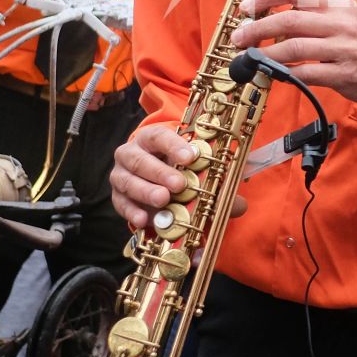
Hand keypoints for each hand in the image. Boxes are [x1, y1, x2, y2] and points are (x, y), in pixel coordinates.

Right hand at [110, 125, 246, 230]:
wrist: (152, 177)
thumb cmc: (176, 168)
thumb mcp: (194, 170)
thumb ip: (215, 184)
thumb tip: (239, 205)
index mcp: (151, 139)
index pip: (159, 136)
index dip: (174, 145)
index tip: (191, 157)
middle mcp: (131, 153)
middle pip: (140, 159)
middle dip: (159, 172)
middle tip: (178, 185)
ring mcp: (121, 175)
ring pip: (127, 181)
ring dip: (146, 191)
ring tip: (163, 201)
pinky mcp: (117, 196)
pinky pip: (121, 204)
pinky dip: (132, 212)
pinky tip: (144, 220)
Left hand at [232, 0, 356, 130]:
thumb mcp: (347, 20)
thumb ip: (316, 15)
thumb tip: (274, 17)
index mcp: (339, 5)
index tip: (246, 7)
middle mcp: (342, 23)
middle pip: (290, 20)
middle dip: (258, 29)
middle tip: (239, 37)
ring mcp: (344, 49)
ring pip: (294, 47)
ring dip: (266, 53)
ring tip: (249, 58)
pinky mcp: (344, 74)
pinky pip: (307, 73)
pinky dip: (286, 74)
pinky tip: (274, 74)